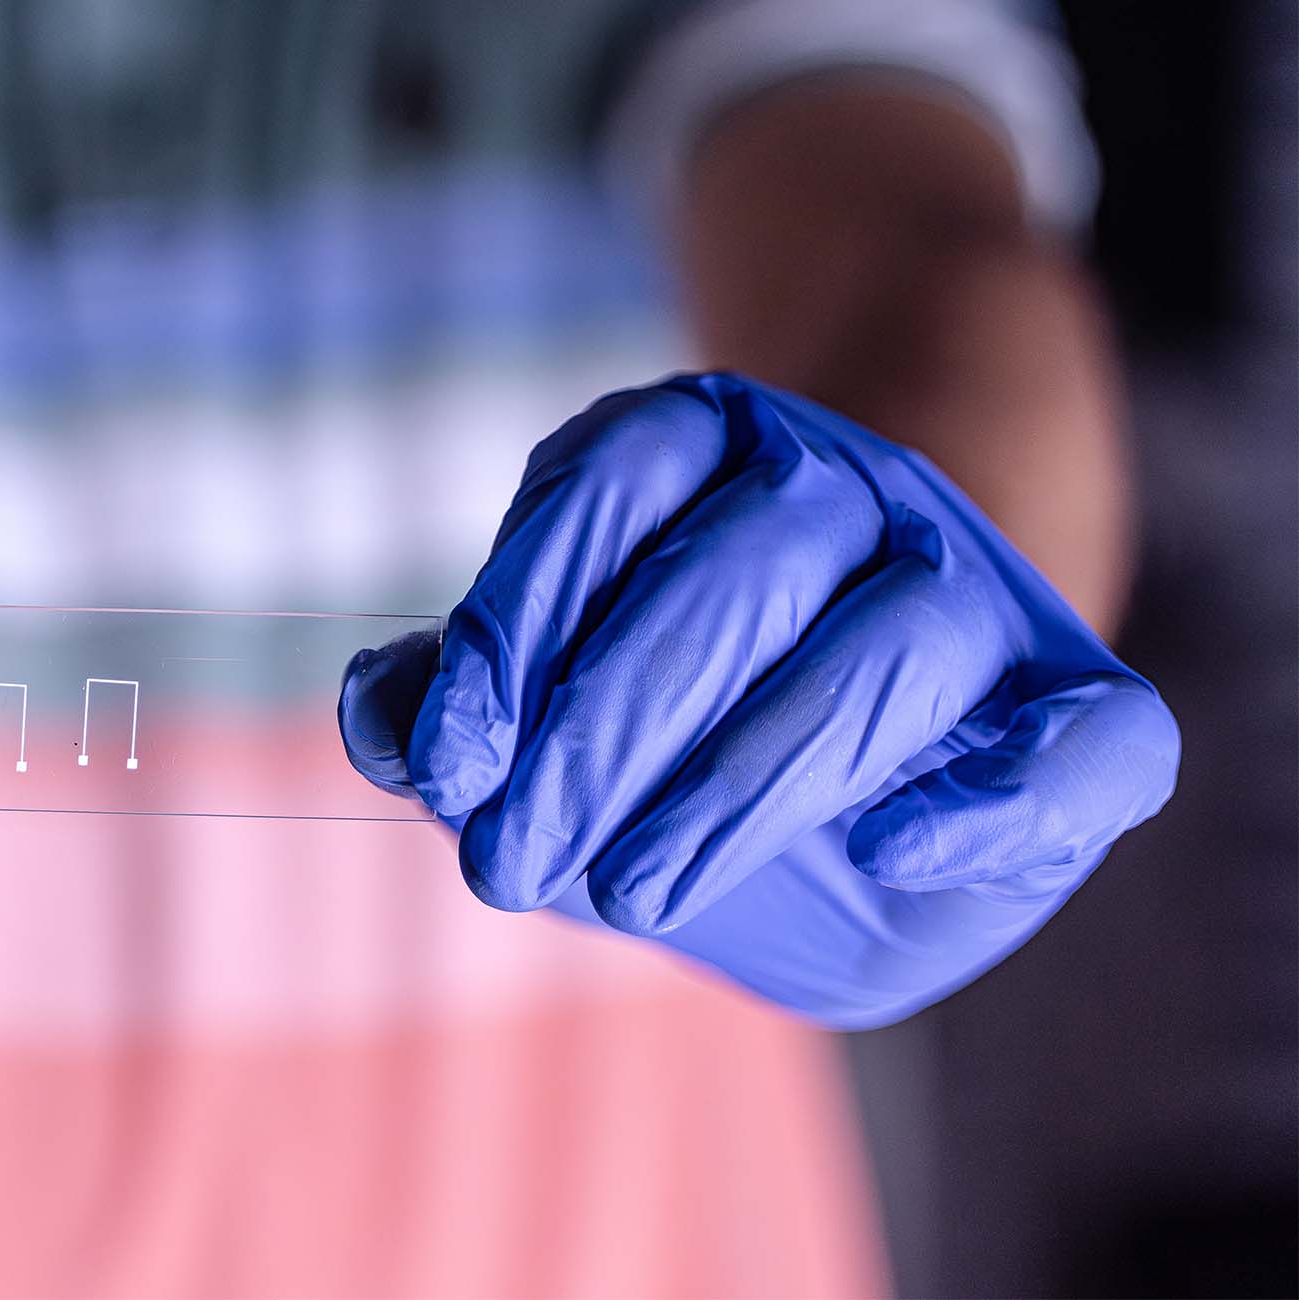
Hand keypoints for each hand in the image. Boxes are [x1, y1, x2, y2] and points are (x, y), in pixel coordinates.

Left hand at [340, 372, 1176, 1027]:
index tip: (449, 762)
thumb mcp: (562, 685)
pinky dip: (997, 795)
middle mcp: (851, 490)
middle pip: (734, 577)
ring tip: (632, 890)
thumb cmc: (694, 704)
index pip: (615, 481)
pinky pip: (1090, 740)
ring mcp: (975, 589)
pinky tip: (891, 847)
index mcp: (716, 449)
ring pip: (885, 650)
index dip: (520, 614)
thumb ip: (479, 697)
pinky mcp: (1081, 703)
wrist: (877, 705)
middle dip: (605, 731)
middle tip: (511, 863)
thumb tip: (387, 712)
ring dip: (746, 780)